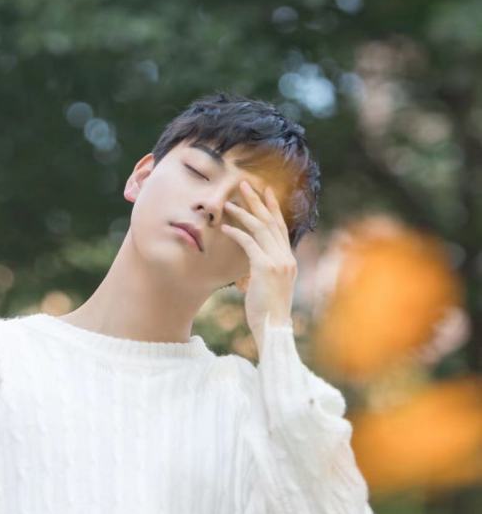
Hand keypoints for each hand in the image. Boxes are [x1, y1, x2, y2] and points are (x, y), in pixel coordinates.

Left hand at [222, 181, 296, 334]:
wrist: (273, 329)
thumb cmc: (267, 310)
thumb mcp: (269, 284)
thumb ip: (263, 268)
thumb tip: (251, 258)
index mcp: (289, 259)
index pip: (281, 227)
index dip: (273, 207)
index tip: (266, 191)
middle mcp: (286, 257)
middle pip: (271, 221)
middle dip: (258, 201)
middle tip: (245, 184)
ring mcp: (278, 262)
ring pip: (261, 229)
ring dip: (244, 213)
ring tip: (230, 203)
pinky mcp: (265, 268)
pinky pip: (249, 244)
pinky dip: (237, 234)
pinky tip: (225, 228)